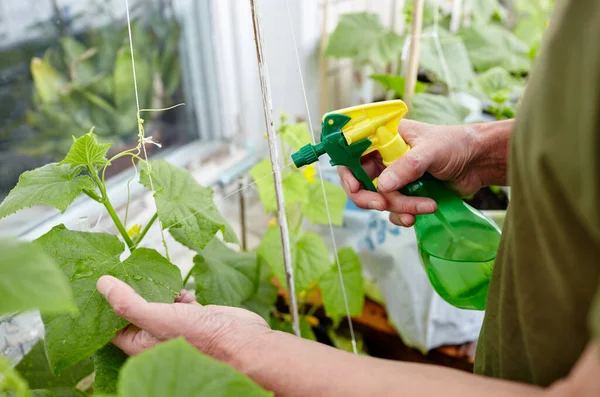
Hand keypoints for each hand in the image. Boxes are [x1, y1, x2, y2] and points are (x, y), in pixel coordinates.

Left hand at [96, 275, 269, 365]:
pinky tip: (179, 286)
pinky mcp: (196, 315)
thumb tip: (102, 283)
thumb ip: (128, 302)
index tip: (100, 283)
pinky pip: (180, 300)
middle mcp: (157, 336)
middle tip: (121, 270)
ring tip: (148, 272)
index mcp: (142, 345)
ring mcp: (178, 325)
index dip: (105, 307)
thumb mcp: (157, 318)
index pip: (113, 327)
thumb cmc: (201, 339)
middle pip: (136, 312)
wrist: (243, 342)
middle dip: (131, 292)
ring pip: (159, 303)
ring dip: (155, 288)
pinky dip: (178, 291)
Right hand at [338, 119, 484, 226]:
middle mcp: (384, 158)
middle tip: (384, 205)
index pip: (352, 154)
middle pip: (361, 182)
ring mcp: (395, 178)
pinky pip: (393, 211)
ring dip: (398, 207)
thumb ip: (406, 166)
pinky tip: (417, 216)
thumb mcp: (430, 150)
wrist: (480, 162)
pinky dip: (402, 216)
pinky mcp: (406, 194)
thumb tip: (382, 186)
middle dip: (372, 197)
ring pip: (380, 200)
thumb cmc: (456, 144)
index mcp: (383, 138)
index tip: (356, 187)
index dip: (348, 172)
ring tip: (424, 206)